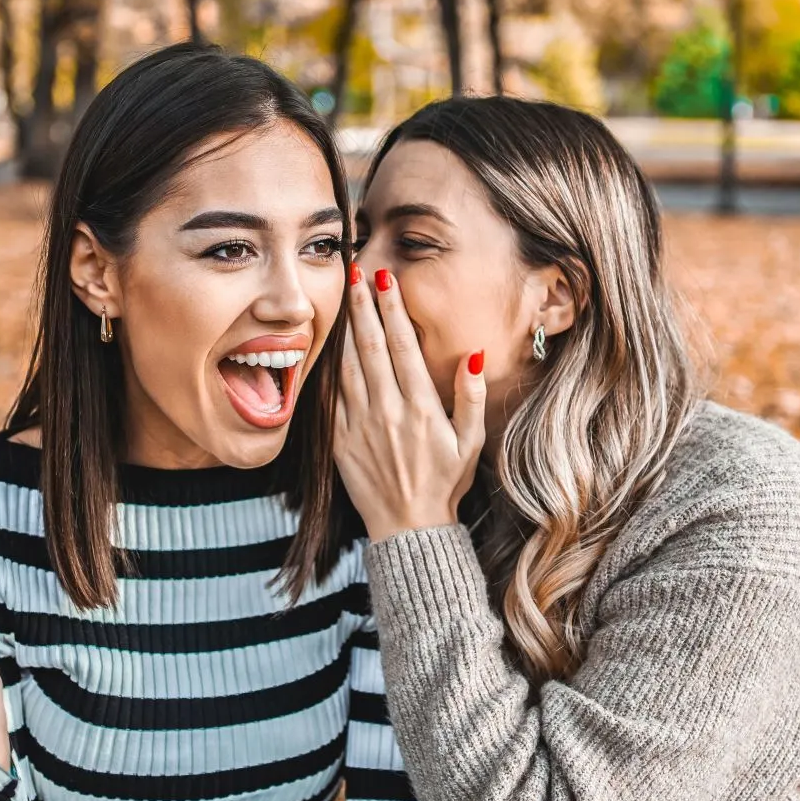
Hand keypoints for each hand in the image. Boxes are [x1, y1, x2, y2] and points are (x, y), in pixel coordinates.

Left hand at [333, 265, 485, 540]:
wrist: (408, 528)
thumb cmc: (445, 483)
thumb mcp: (472, 442)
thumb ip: (471, 396)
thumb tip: (473, 355)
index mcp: (420, 407)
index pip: (402, 347)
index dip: (392, 310)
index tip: (385, 281)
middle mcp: (387, 410)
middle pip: (370, 347)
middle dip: (363, 306)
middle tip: (355, 272)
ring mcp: (359, 424)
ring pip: (347, 365)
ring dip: (344, 327)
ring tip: (342, 296)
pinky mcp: (339, 439)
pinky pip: (329, 395)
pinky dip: (327, 365)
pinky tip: (326, 343)